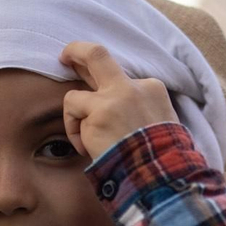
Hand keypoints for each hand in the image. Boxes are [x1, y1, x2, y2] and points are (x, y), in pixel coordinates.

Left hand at [59, 42, 175, 159]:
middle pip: (97, 55)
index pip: (119, 78)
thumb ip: (138, 109)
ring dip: (75, 119)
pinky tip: (87, 148)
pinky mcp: (99, 111)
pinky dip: (74, 131)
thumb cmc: (159, 157)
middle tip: (65, 56)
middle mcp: (133, 86)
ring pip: (75, 95)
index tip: (97, 100)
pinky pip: (72, 112)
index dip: (104, 90)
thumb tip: (113, 112)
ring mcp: (115, 97)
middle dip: (76, 52)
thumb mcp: (161, 124)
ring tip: (87, 142)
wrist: (161, 173)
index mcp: (151, 88)